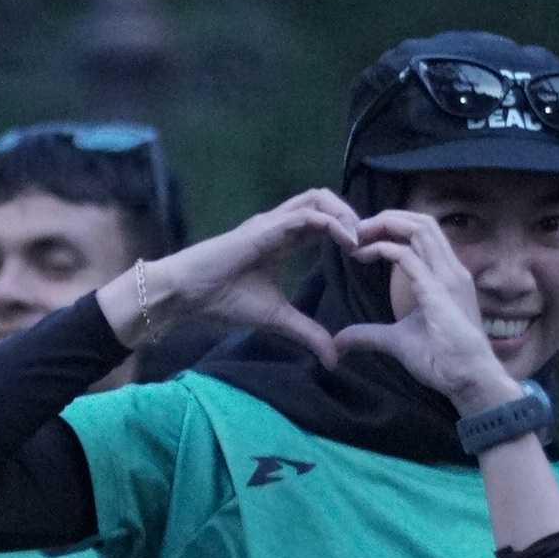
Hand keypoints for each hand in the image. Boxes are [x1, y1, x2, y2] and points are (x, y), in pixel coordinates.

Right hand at [99, 189, 360, 362]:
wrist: (187, 295)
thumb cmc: (222, 301)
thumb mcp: (277, 319)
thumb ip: (308, 333)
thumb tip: (334, 358)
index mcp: (282, 240)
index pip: (323, 221)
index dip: (348, 232)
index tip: (365, 256)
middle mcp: (279, 225)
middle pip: (325, 201)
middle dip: (353, 216)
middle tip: (371, 243)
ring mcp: (272, 222)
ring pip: (318, 198)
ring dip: (345, 214)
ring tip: (361, 240)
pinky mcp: (265, 227)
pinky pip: (306, 214)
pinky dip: (332, 223)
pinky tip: (347, 241)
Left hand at [333, 209, 503, 407]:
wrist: (467, 379)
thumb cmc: (441, 360)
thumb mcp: (397, 341)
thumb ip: (370, 334)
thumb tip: (340, 340)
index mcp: (446, 275)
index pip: (424, 233)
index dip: (394, 228)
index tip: (364, 242)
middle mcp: (450, 269)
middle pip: (422, 222)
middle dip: (387, 218)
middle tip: (356, 230)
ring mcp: (447, 276)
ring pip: (419, 228)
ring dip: (385, 225)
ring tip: (359, 235)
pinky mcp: (438, 290)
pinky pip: (408, 256)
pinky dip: (382, 248)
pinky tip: (363, 255)